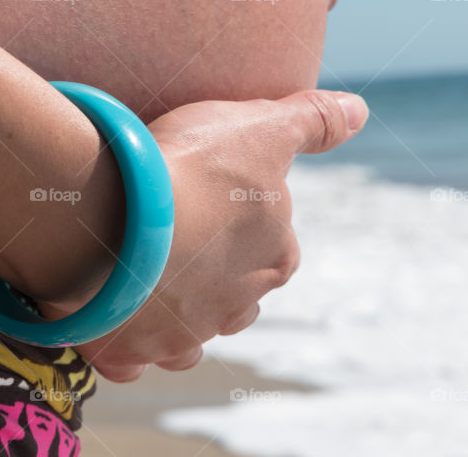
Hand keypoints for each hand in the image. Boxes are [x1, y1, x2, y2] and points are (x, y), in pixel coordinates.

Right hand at [36, 89, 368, 381]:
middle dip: (212, 276)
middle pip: (234, 298)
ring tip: (142, 274)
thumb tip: (358, 110)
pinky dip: (123, 342)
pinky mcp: (125, 346)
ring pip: (185, 334)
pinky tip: (109, 312)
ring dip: (170, 312)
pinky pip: (129, 357)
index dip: (247, 221)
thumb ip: (311, 120)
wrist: (116, 218)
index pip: (277, 246)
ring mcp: (178, 333)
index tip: (215, 197)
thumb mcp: (260, 127)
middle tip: (177, 235)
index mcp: (274, 260)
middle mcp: (234, 308)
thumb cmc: (194, 168)